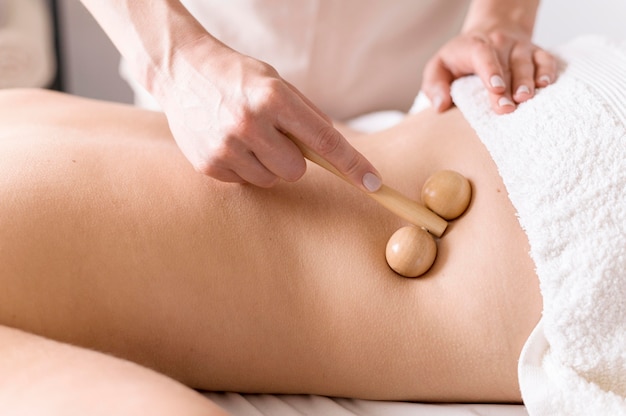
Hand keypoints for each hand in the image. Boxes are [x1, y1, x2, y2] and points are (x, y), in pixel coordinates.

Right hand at [154, 37, 381, 190]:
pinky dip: (245, 167)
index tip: (373, 184)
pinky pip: (245, 182)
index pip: (324, 140)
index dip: (352, 164)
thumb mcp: (276, 82)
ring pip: (271, 180)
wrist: (181, 70)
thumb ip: (306, 114)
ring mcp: (226, 147)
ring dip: (268, 164)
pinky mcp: (209, 165)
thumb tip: (333, 149)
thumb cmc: (237, 76)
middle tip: (275, 137)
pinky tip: (229, 143)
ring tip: (247, 137)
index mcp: (273, 98)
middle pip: (297, 171)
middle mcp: (250, 124)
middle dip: (294, 159)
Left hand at [421, 26, 557, 113]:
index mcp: (474, 46)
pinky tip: (546, 84)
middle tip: (506, 108)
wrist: (490, 33)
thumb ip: (434, 85)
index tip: (494, 88)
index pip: (483, 54)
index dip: (490, 70)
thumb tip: (440, 106)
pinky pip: (546, 59)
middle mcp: (499, 43)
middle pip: (506, 64)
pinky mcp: (536, 53)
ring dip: (528, 81)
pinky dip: (548, 71)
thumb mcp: (439, 67)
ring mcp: (520, 47)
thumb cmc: (460, 59)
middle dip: (508, 87)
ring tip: (526, 98)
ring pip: (526, 62)